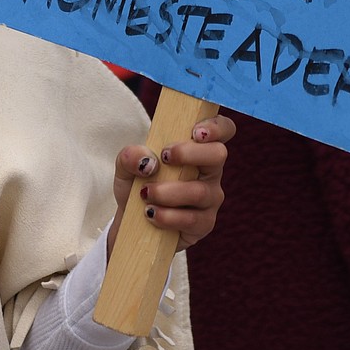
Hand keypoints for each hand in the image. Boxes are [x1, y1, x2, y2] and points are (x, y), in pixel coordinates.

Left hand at [106, 114, 234, 257]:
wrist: (132, 220)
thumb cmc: (137, 184)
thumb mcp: (126, 167)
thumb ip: (130, 155)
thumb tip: (149, 161)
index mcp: (197, 148)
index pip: (223, 129)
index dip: (217, 126)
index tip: (196, 131)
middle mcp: (210, 171)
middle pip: (218, 155)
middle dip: (189, 153)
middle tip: (164, 157)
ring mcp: (210, 198)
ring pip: (199, 191)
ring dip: (168, 192)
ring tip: (145, 193)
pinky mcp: (204, 224)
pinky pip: (192, 219)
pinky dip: (167, 216)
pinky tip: (150, 213)